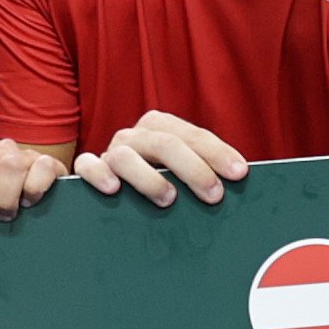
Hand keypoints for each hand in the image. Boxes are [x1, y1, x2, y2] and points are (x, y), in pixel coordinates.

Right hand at [75, 109, 252, 204]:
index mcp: (162, 129)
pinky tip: (114, 189)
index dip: (217, 153)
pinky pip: (87, 166)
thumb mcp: (182, 175)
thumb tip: (241, 184)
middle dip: (193, 168)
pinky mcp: (88, 170)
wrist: (112, 192)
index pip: (193, 135)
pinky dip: (98, 175)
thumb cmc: (158, 185)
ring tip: (168, 199)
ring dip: (149, 177)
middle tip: (214, 194)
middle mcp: (136, 136)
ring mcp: (110, 152)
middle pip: (164, 143)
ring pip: (126, 155)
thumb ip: (204, 176)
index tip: (239, 173)